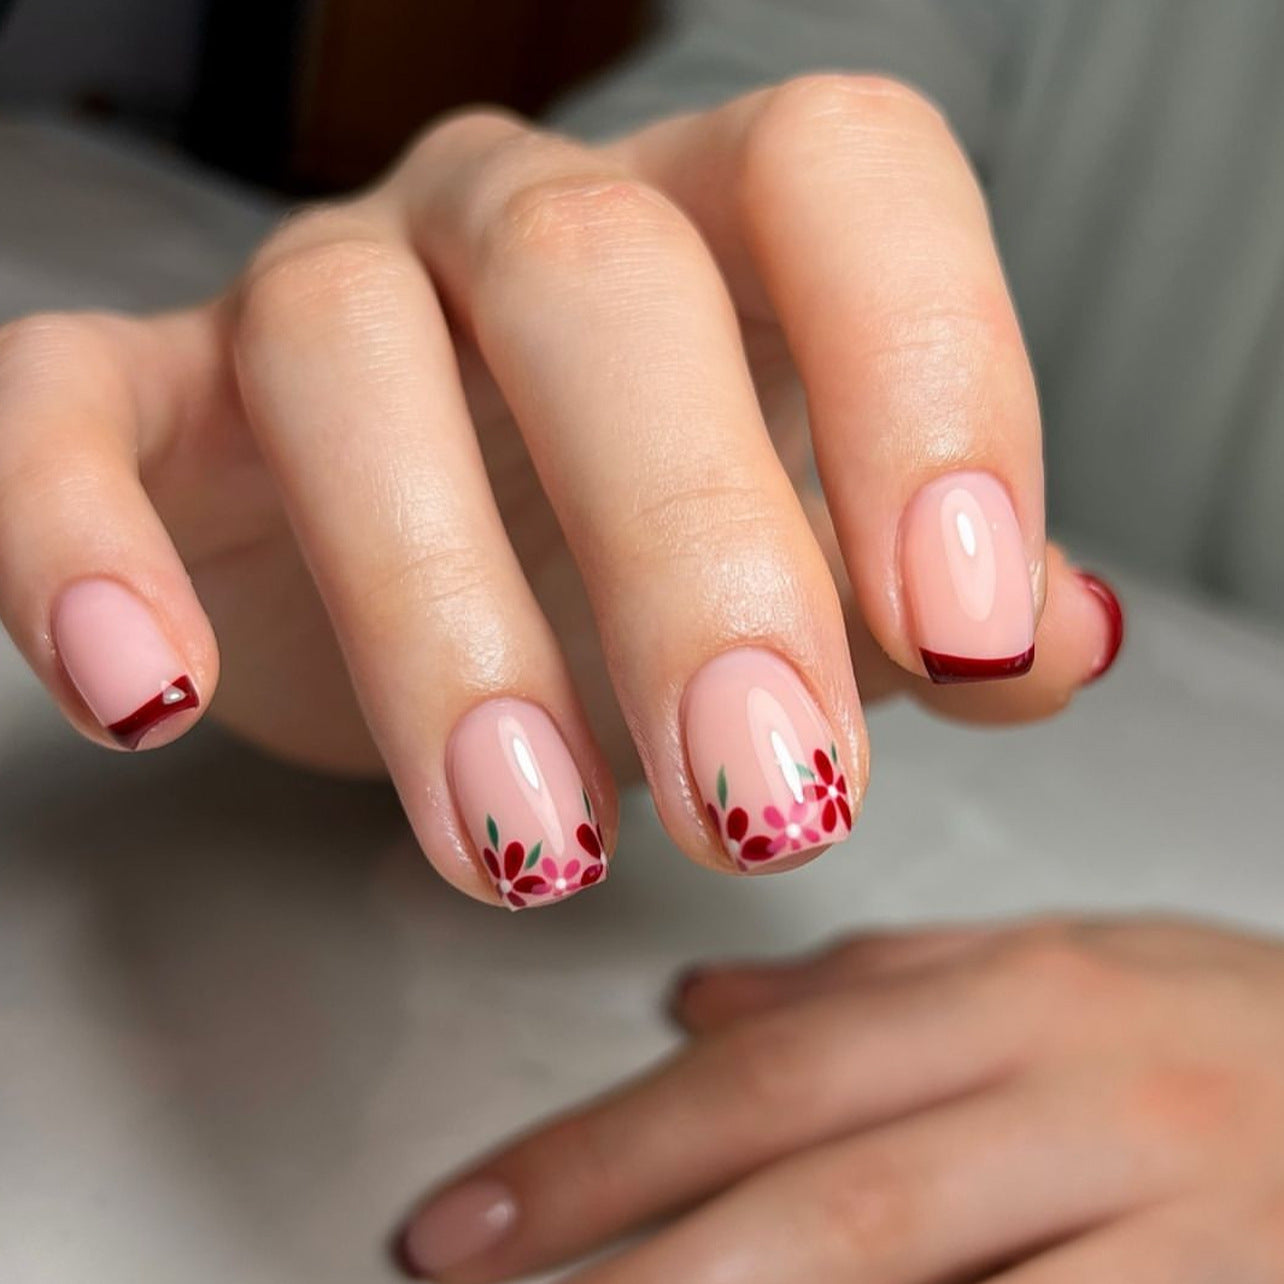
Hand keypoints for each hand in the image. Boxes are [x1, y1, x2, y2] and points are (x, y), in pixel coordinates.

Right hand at [0, 77, 1121, 905]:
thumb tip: (1050, 643)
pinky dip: (81, 547)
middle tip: (760, 801)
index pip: (842, 178)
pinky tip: (151, 696)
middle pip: (592, 281)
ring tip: (531, 837)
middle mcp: (509, 227)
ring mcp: (314, 300)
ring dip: (439, 619)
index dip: (930, 370)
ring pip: (341, 362)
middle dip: (687, 555)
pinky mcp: (143, 407)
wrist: (455, 596)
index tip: (965, 622)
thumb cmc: (658, 580)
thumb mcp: (827, 586)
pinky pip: (58, 414)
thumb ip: (940, 605)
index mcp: (713, 231)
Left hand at [398, 917, 1283, 1280]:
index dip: (606, 1151)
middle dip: (638, 1273)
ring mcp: (1180, 1230)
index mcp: (1025, 999)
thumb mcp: (1064, 971)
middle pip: (830, 1202)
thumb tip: (697, 1009)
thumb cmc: (1228, 1041)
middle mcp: (1093, 1103)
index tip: (464, 1223)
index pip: (776, 1079)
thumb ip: (878, 989)